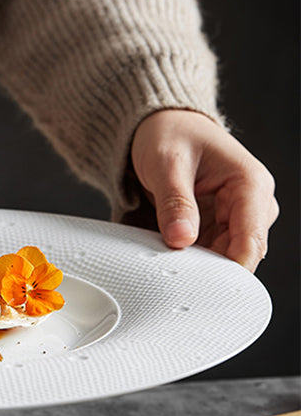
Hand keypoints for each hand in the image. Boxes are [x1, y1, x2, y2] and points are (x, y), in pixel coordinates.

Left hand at [130, 110, 278, 270]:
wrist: (164, 126)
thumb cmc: (170, 134)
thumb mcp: (166, 163)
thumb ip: (175, 202)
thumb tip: (182, 239)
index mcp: (250, 184)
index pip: (250, 241)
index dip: (229, 271)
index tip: (201, 289)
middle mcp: (251, 204)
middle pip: (239, 256)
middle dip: (209, 272)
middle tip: (174, 280)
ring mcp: (235, 218)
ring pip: (223, 259)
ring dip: (197, 267)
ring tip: (167, 267)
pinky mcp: (217, 227)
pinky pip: (208, 254)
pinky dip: (190, 260)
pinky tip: (169, 260)